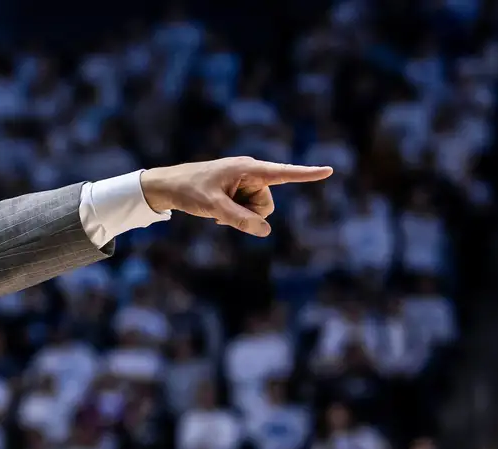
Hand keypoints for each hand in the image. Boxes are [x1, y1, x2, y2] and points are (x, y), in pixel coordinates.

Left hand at [140, 157, 335, 236]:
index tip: (329, 170)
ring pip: (257, 208)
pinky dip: (235, 214)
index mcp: (248, 168)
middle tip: (223, 211)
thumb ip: (239, 219)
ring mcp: (244, 182)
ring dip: (240, 215)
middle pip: (267, 202)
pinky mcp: (237, 190)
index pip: (283, 173)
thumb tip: (265, 230)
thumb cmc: (189, 190)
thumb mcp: (214, 207)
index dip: (307, 173)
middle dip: (250, 213)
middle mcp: (250, 173)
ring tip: (217, 211)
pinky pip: (246, 208)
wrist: (168, 186)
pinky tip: (216, 213)